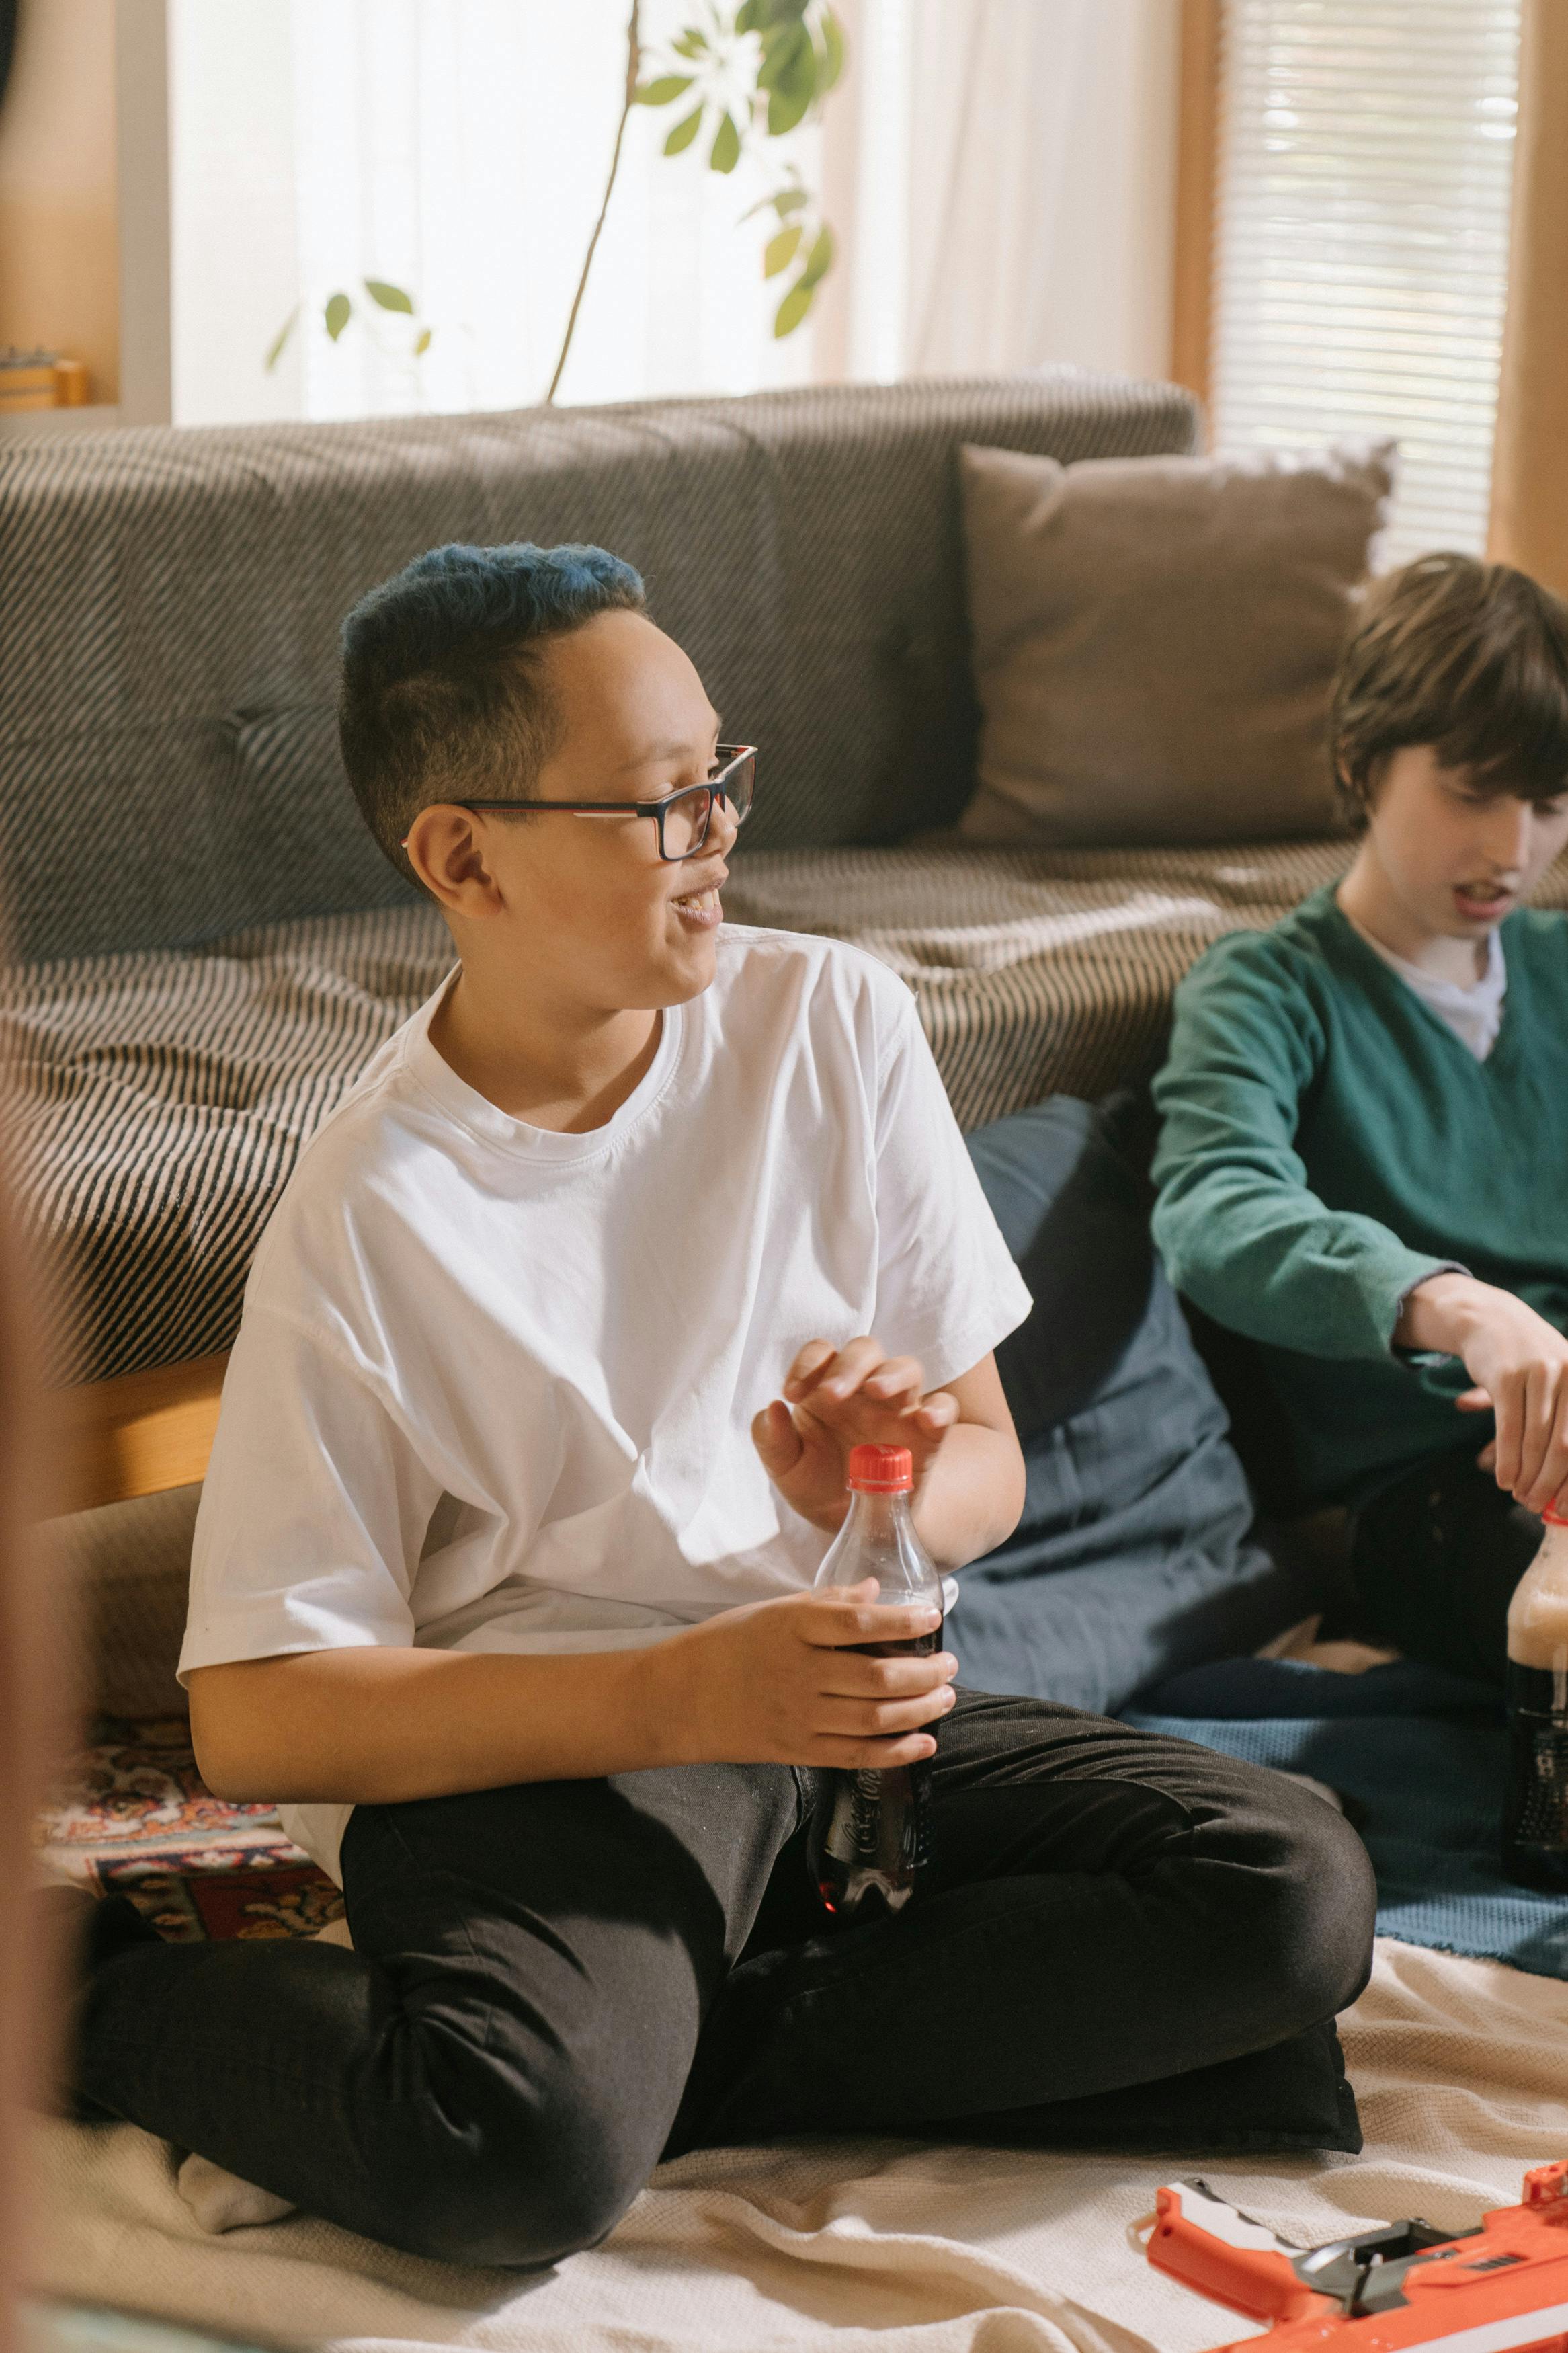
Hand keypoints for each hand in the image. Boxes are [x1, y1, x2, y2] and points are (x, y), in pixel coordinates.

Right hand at [654, 1583, 956, 1768]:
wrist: (678, 1697)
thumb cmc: (727, 1644)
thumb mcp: (771, 1610)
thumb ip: (825, 1602)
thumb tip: (875, 1591)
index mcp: (791, 1628)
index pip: (859, 1624)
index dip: (903, 1622)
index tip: (931, 1616)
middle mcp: (798, 1672)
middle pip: (877, 1677)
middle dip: (925, 1672)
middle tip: (949, 1664)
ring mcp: (798, 1715)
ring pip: (874, 1718)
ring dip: (920, 1709)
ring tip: (944, 1697)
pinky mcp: (797, 1749)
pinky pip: (856, 1755)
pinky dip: (896, 1752)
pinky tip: (924, 1742)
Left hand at [750, 1336, 958, 1534]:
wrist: (854, 1522)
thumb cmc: (817, 1483)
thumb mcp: (785, 1466)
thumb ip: (772, 1438)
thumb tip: (773, 1408)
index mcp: (826, 1389)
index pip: (821, 1353)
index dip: (806, 1364)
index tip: (791, 1394)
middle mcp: (865, 1390)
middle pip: (866, 1350)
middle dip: (849, 1366)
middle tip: (832, 1395)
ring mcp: (899, 1409)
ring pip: (906, 1368)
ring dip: (891, 1375)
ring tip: (876, 1391)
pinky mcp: (929, 1435)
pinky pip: (944, 1409)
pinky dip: (940, 1409)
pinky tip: (926, 1419)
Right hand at [1398, 1274, 1567, 1513]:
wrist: (1490, 1319)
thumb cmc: (1529, 1362)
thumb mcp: (1557, 1384)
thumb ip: (1560, 1424)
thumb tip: (1561, 1483)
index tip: (1563, 1507)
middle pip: (1565, 1445)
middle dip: (1551, 1482)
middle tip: (1537, 1504)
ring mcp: (1539, 1373)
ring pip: (1536, 1440)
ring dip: (1527, 1475)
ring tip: (1519, 1495)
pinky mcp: (1507, 1377)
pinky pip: (1509, 1428)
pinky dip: (1507, 1460)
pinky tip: (1503, 1479)